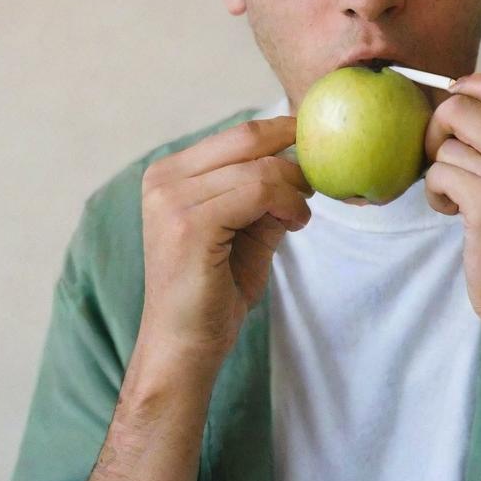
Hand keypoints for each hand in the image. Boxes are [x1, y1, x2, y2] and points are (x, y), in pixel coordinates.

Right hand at [138, 117, 313, 361]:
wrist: (184, 347)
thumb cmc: (214, 290)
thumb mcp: (245, 229)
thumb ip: (265, 192)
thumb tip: (304, 160)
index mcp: (170, 173)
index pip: (238, 134)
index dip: (283, 133)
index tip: (316, 148)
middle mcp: (164, 178)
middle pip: (248, 138)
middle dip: (294, 155)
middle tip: (316, 181)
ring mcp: (173, 199)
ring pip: (260, 168)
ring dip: (294, 190)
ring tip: (299, 217)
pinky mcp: (190, 224)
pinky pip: (259, 193)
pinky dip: (288, 205)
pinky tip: (294, 224)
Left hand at [423, 73, 480, 335]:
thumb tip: (458, 91)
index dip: (463, 91)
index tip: (451, 118)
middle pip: (463, 106)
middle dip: (439, 130)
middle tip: (443, 159)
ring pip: (447, 146)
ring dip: (440, 172)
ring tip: (458, 200)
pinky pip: (439, 174)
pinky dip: (435, 193)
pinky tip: (453, 213)